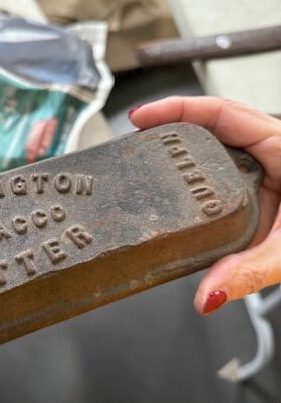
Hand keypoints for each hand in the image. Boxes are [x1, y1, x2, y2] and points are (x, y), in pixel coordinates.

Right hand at [129, 97, 280, 313]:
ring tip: (147, 147)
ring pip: (219, 136)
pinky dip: (196, 161)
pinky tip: (178, 175)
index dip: (178, 108)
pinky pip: (224, 159)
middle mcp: (274, 148)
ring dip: (183, 136)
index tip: (143, 117)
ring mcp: (268, 162)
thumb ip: (251, 272)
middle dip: (171, 118)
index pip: (223, 112)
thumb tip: (207, 294)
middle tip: (135, 131)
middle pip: (214, 118)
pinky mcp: (264, 178)